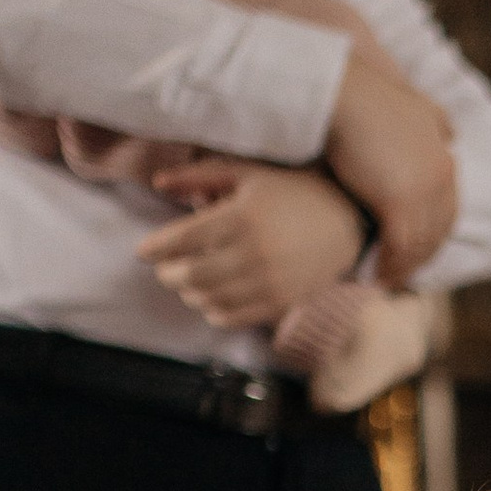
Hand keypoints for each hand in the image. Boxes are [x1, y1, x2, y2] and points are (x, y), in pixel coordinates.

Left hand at [136, 160, 363, 325]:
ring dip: (189, 293)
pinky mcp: (281, 303)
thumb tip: (158, 184)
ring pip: (208, 299)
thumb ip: (200, 176)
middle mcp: (254, 253)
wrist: (347, 220)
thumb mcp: (247, 173)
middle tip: (165, 267)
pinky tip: (210, 299)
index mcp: (243, 216)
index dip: (155, 248)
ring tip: (188, 282)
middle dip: (168, 273)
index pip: (182, 240)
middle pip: (189, 275)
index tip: (143, 251)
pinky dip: (212, 311)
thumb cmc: (292, 190)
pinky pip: (232, 317)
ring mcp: (269, 282)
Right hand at [322, 38, 458, 287]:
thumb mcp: (413, 104)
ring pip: (420, 242)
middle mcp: (442, 175)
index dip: (429, 233)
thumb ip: (435, 122)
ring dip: (403, 266)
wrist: (339, 93)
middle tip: (399, 274)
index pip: (446, 209)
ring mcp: (424, 190)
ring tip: (383, 279)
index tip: (411, 250)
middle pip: (438, 231)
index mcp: (445, 156)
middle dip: (420, 256)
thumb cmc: (363, 97)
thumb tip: (453, 135)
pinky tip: (372, 274)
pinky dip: (389, 264)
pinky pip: (400, 246)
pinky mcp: (400, 202)